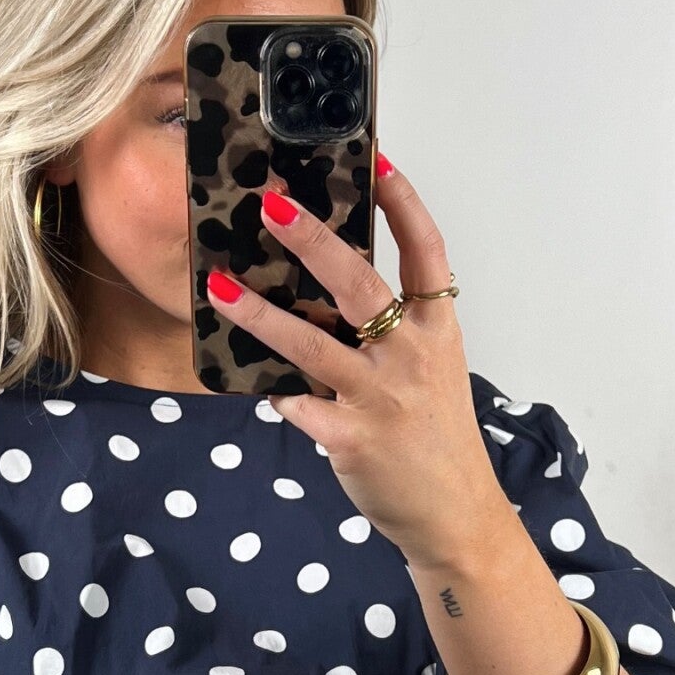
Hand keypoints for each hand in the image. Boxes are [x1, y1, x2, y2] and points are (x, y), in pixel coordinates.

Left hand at [203, 154, 507, 570]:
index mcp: (437, 329)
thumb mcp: (431, 370)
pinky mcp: (351, 437)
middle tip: (271, 206)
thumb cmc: (436, 436)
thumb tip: (330, 286)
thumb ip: (392, 330)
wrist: (455, 514)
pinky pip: (298, 404)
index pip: (427, 251)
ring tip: (219, 286)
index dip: (403, 203)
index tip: (377, 161)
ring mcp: (380, 396)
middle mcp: (411, 354)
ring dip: (260, 314)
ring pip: (312, 343)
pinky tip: (247, 379)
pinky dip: (272, 390)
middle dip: (314, 241)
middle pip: (360, 283)